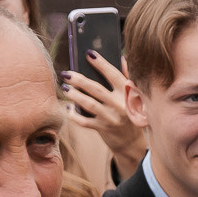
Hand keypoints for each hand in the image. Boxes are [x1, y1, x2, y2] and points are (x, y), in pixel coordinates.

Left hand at [62, 53, 147, 176]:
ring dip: (74, 95)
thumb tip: (121, 57)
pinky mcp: (103, 129)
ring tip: (64, 87)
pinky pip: (84, 121)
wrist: (131, 142)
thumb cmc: (129, 113)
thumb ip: (127, 77)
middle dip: (79, 79)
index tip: (89, 54)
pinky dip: (74, 115)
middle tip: (66, 73)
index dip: (101, 64)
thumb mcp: (133, 96)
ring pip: (89, 104)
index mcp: (128, 93)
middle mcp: (120, 105)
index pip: (113, 75)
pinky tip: (69, 108)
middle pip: (96, 89)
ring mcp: (112, 118)